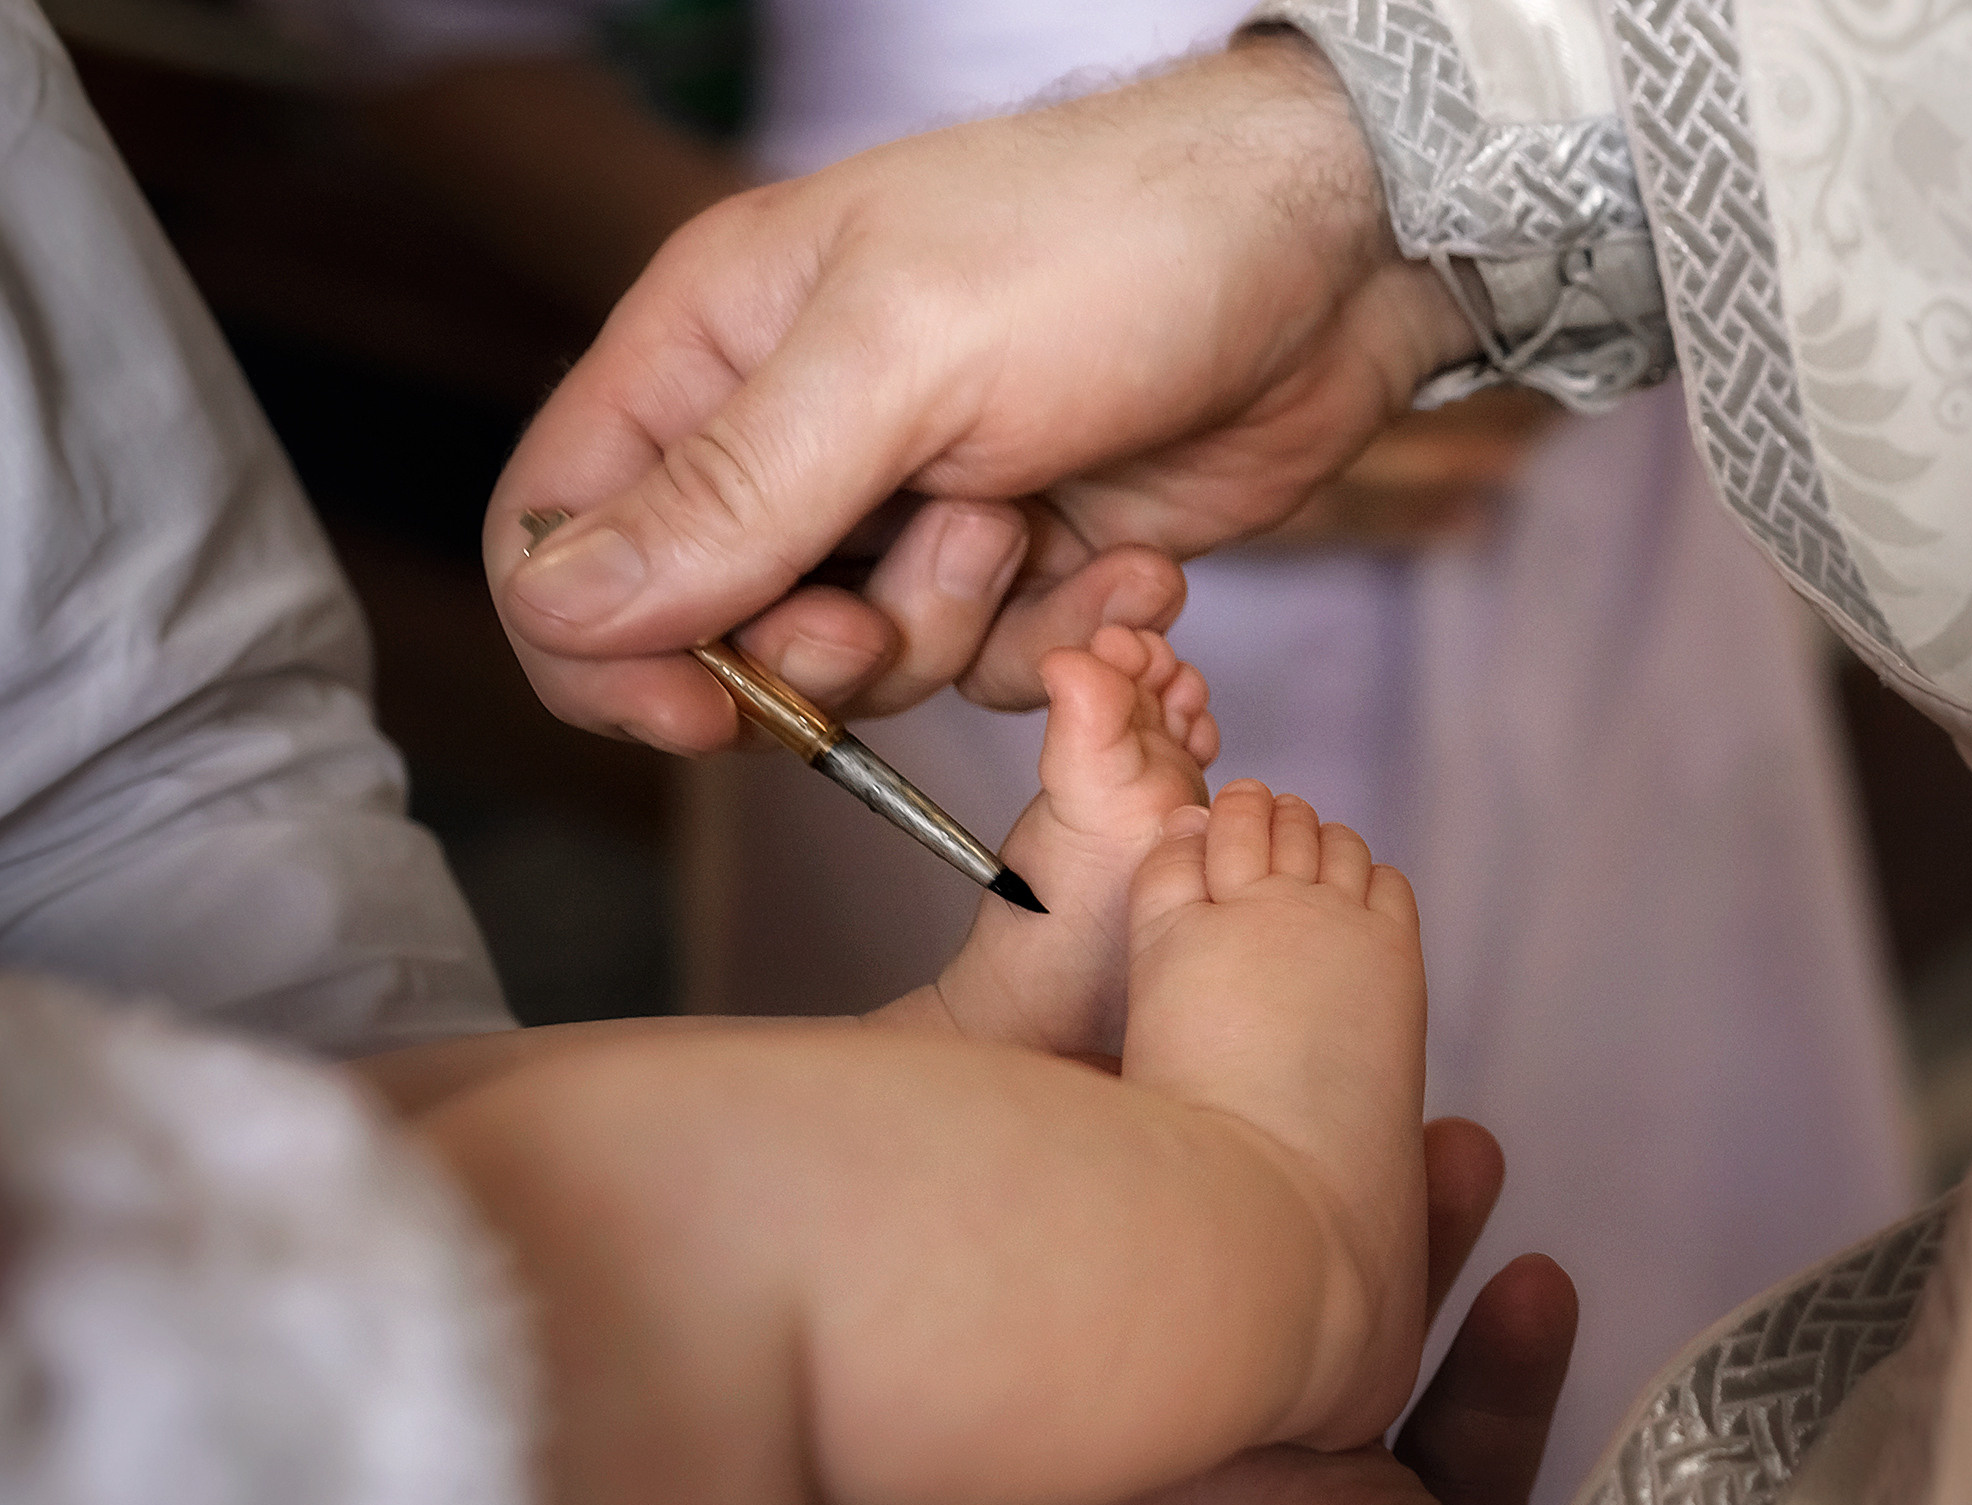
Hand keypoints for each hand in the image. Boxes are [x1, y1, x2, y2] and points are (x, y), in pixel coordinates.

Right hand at [485, 33, 1474, 751]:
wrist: (1330, 260)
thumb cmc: (1110, 248)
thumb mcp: (901, 359)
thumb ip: (732, 495)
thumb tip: (563, 609)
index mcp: (712, 346)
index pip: (561, 532)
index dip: (604, 646)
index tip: (706, 708)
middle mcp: (794, 432)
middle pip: (714, 631)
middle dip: (817, 648)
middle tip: (902, 594)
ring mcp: (907, 504)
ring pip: (858, 668)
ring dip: (954, 625)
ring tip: (1031, 512)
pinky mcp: (1018, 560)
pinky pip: (983, 671)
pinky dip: (1056, 639)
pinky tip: (1123, 556)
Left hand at [888, 1119, 1578, 1504]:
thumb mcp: (1082, 1452)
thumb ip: (1071, 1319)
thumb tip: (1043, 1168)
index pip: (1037, 1374)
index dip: (1088, 1241)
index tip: (1150, 1119)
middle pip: (1216, 1363)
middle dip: (1290, 1226)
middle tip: (1337, 1118)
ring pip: (1347, 1397)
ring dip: (1416, 1269)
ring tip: (1465, 1150)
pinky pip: (1453, 1476)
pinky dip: (1498, 1384)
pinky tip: (1543, 1287)